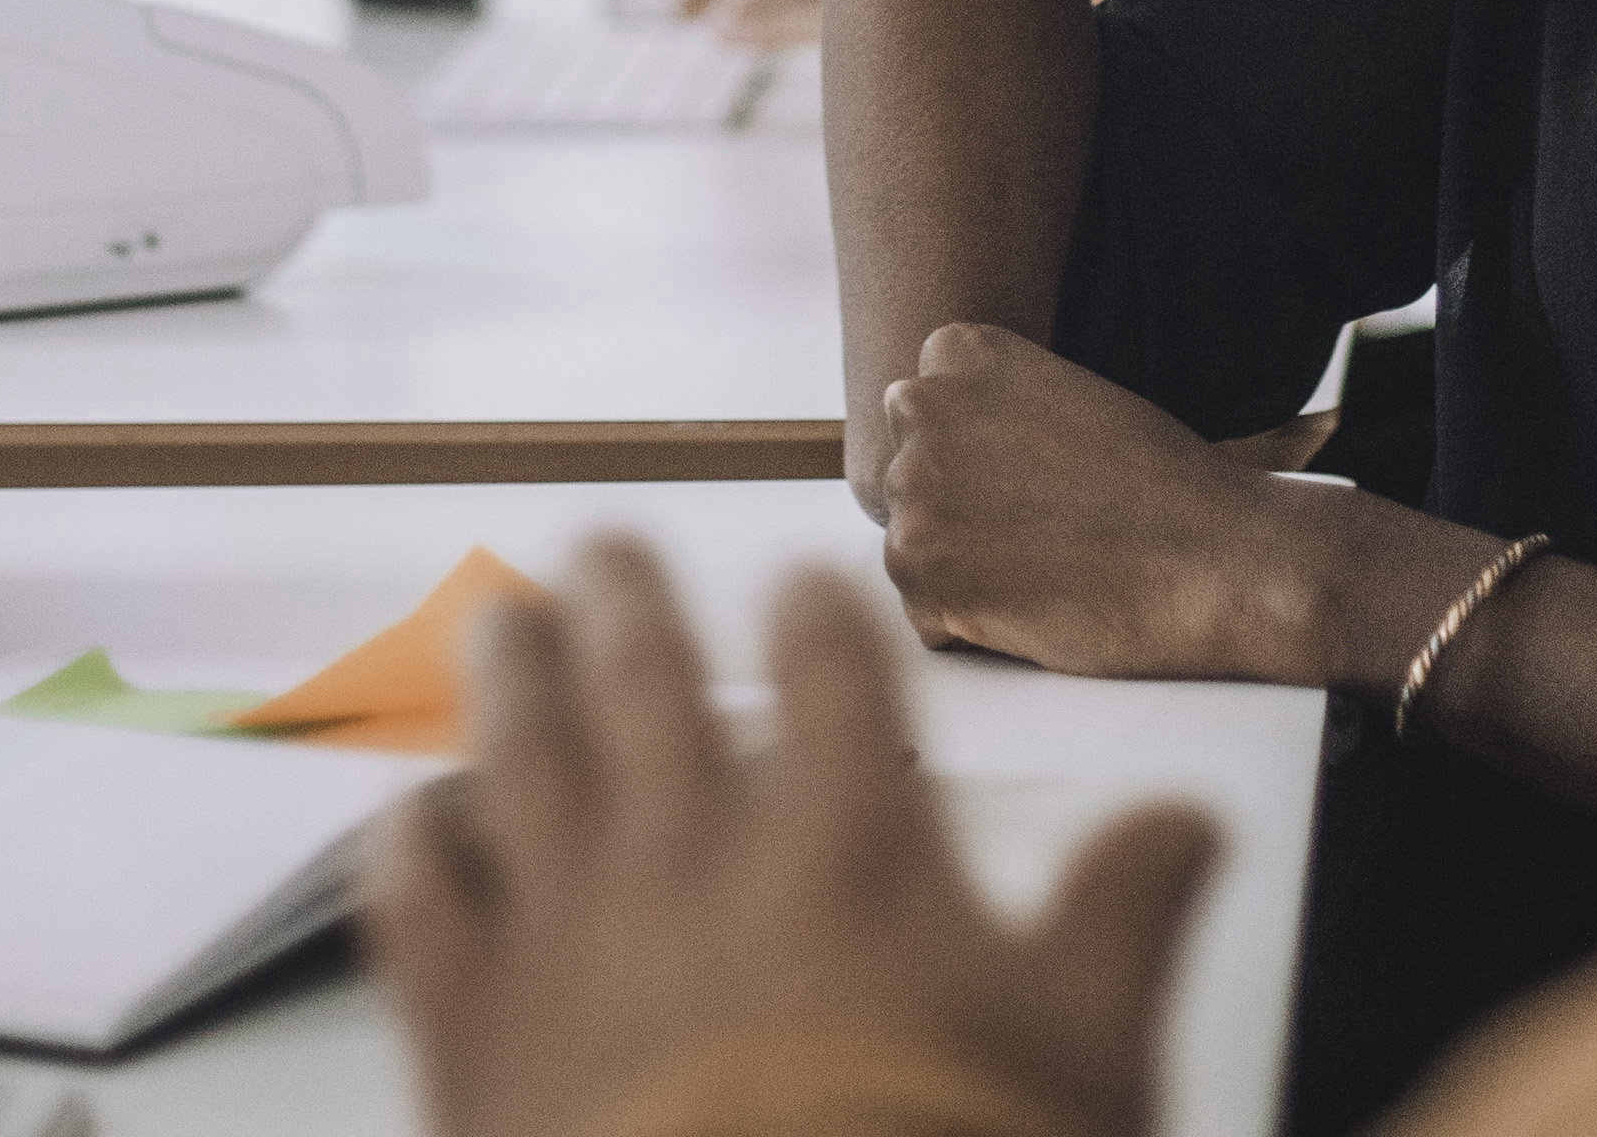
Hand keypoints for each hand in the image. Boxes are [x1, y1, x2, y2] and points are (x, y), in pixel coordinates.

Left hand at [370, 539, 1219, 1136]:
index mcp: (846, 834)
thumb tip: (1187, 826)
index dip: (812, 610)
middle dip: (627, 598)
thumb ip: (1129, 916)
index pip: (828, 666)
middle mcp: (694, 847)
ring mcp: (571, 929)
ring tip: (501, 624)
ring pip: (521, 755)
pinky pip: (421, 905)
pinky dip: (412, 849)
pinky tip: (409, 821)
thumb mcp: (1088, 1049)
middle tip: (605, 547)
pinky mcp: (475, 1031)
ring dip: (511, 677)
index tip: (800, 581)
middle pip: (646, 674)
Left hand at [872, 325, 1348, 683]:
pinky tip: (1040, 601)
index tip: (1039, 475)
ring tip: (1051, 562)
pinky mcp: (918, 567)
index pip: (924, 417)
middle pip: (911, 483)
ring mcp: (912, 485)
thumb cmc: (1158, 482)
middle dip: (962, 515)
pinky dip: (972, 627)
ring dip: (967, 573)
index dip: (980, 462)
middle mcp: (920, 405)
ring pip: (914, 549)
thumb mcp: (1061, 399)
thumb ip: (986, 409)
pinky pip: (925, 616)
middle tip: (1048, 527)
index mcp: (958, 349)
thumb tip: (932, 453)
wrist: (1218, 555)